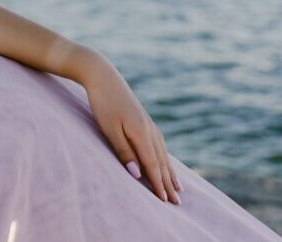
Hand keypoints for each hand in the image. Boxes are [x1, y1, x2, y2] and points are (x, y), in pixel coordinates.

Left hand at [78, 54, 182, 204]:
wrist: (103, 76)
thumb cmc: (103, 104)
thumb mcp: (109, 130)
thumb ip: (124, 152)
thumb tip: (138, 175)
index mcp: (142, 133)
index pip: (153, 165)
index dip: (159, 184)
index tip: (165, 202)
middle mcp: (150, 130)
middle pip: (161, 161)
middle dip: (169, 183)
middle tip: (178, 203)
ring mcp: (149, 124)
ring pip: (162, 153)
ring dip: (170, 172)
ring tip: (178, 188)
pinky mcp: (144, 120)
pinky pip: (159, 145)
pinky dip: (164, 158)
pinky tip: (165, 162)